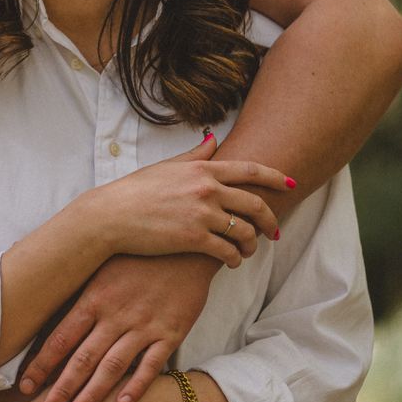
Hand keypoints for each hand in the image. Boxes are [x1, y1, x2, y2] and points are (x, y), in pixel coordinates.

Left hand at [19, 254, 214, 401]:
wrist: (186, 247)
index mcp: (95, 297)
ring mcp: (144, 324)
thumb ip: (80, 293)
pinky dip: (137, 386)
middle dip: (61, 389)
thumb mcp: (104, 267)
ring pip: (113, 366)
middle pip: (82, 358)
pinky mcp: (171, 332)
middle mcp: (116, 314)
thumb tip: (44, 305)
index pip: (61, 337)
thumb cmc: (138, 257)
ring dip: (92, 395)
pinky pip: (151, 364)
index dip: (41, 364)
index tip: (24, 387)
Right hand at [91, 134, 285, 266]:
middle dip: (270, 220)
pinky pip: (227, 252)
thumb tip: (213, 139)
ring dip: (251, 245)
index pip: (251, 171)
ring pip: (245, 232)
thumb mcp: (166, 166)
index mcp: (202, 169)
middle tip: (273, 231)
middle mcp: (207, 189)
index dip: (276, 177)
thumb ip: (194, 155)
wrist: (111, 215)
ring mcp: (202, 215)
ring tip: (246, 251)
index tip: (290, 184)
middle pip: (255, 204)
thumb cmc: (135, 190)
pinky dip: (234, 259)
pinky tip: (230, 262)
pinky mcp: (194, 239)